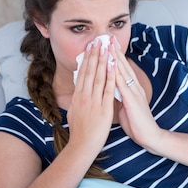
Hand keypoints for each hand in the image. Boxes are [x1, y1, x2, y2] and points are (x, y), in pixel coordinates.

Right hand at [67, 39, 115, 156]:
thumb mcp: (74, 113)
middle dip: (95, 54)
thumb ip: (77, 101)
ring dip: (103, 60)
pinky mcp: (104, 108)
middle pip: (90, 71)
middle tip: (98, 40)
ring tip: (106, 47)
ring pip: (99, 77)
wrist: (82, 146)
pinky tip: (113, 66)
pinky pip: (108, 89)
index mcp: (78, 96)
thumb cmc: (79, 132)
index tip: (90, 47)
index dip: (87, 59)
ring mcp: (94, 101)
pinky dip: (111, 76)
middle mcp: (84, 96)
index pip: (83, 73)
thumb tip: (77, 92)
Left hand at [110, 39, 162, 150]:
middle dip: (114, 51)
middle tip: (107, 37)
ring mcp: (134, 92)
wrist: (149, 136)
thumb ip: (119, 96)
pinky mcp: (133, 100)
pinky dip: (116, 74)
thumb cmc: (136, 123)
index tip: (107, 44)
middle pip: (123, 65)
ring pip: (123, 72)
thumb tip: (110, 89)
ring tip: (108, 45)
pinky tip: (112, 66)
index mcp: (131, 89)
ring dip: (116, 58)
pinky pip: (123, 85)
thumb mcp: (125, 106)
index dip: (114, 56)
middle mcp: (134, 87)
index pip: (122, 69)